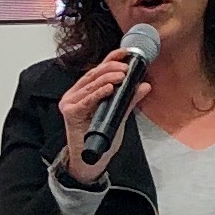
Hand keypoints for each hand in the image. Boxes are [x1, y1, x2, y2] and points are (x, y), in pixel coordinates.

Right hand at [55, 50, 140, 182]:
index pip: (98, 70)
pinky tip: (109, 89)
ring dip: (107, 78)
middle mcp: (76, 94)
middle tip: (126, 68)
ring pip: (90, 85)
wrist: (90, 161)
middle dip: (111, 68)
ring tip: (121, 76)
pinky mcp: (70, 113)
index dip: (111, 58)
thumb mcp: (119, 115)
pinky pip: (86, 100)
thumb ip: (129, 100)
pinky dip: (98, 93)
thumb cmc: (101, 138)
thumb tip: (144, 85)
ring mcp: (71, 102)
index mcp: (86, 91)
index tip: (125, 53)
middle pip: (94, 74)